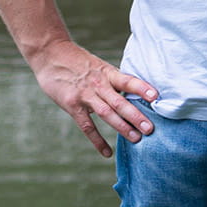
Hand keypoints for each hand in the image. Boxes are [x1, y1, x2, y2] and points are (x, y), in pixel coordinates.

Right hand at [29, 39, 159, 157]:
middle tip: (150, 129)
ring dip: (122, 127)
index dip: (142, 88)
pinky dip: (97, 140)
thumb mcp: (98, 65)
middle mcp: (99, 84)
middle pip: (120, 102)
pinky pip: (87, 125)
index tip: (156, 96)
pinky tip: (107, 152)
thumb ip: (112, 80)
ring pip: (106, 113)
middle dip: (136, 116)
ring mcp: (85, 95)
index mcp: (107, 73)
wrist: (50, 54)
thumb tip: (133, 95)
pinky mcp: (72, 104)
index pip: (128, 81)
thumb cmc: (77, 61)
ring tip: (136, 139)